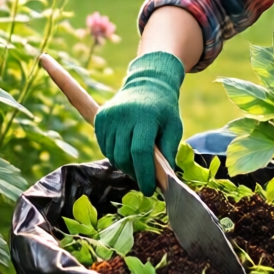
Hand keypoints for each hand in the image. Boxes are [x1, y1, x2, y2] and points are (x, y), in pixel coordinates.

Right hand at [94, 51, 184, 195]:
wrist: (148, 83)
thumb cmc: (164, 109)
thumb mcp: (174, 127)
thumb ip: (169, 152)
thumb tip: (165, 180)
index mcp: (146, 117)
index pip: (140, 152)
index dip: (145, 175)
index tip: (150, 190)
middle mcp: (123, 115)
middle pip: (123, 156)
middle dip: (134, 173)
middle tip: (145, 179)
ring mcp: (109, 117)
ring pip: (112, 155)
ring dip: (125, 165)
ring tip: (138, 163)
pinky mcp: (100, 119)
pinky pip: (105, 147)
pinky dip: (115, 155)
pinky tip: (127, 152)